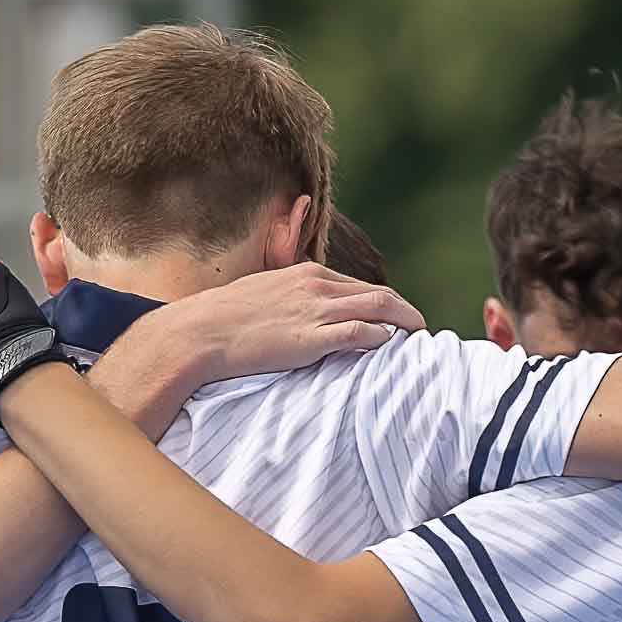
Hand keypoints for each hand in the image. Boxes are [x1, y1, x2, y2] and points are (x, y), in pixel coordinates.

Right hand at [100, 263, 422, 423]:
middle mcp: (318, 287)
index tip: (398, 318)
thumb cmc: (226, 319)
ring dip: (404, 322)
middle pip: (379, 294)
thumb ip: (289, 298)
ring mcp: (316, 310)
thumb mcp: (263, 294)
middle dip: (405, 311)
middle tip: (420, 329)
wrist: (201, 332)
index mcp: (308, 275)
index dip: (385, 302)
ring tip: (418, 338)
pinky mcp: (311, 337)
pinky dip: (381, 337)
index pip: (360, 287)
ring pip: (378, 308)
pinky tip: (390, 347)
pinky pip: (360, 333)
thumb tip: (297, 314)